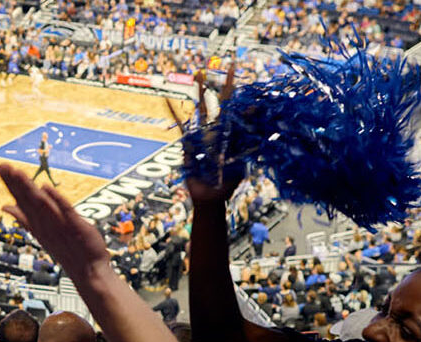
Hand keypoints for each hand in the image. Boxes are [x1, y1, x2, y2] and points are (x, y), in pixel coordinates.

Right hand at [0, 163, 110, 279]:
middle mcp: (44, 224)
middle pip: (27, 200)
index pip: (21, 200)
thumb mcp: (41, 231)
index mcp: (37, 223)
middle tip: (2, 166)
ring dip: (29, 189)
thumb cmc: (66, 250)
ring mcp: (58, 226)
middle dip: (15, 183)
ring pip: (41, 204)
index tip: (1, 168)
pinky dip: (56, 200)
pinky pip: (65, 211)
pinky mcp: (75, 227)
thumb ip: (24, 217)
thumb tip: (6, 206)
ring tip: (17, 173)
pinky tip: (45, 187)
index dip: (11, 184)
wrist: (88, 271)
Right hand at [177, 63, 243, 205]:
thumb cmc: (227, 185)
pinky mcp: (189, 143)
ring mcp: (204, 136)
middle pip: (223, 104)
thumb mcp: (239, 168)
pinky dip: (173, 113)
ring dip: (201, 91)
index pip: (240, 113)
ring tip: (199, 73)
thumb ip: (243, 154)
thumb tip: (252, 145)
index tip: (250, 83)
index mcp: (233, 137)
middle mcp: (219, 132)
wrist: (210, 197)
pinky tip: (168, 100)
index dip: (244, 98)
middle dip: (225, 85)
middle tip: (230, 65)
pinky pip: (181, 126)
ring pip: (203, 109)